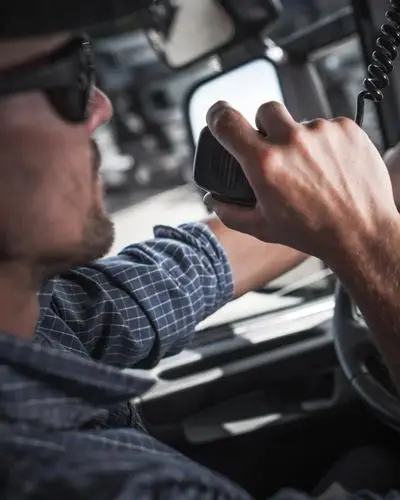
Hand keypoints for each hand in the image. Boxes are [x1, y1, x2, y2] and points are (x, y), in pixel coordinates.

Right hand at [204, 101, 397, 262]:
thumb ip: (228, 211)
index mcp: (265, 163)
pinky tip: (330, 167)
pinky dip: (325, 143)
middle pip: (265, 110)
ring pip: (299, 122)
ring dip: (298, 140)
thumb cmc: (311, 232)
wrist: (360, 233)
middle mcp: (292, 141)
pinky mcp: (346, 129)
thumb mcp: (262, 227)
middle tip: (274, 151)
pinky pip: (326, 126)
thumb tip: (212, 198)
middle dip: (265, 127)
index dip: (216, 115)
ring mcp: (321, 132)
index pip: (227, 121)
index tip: (218, 117)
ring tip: (310, 170)